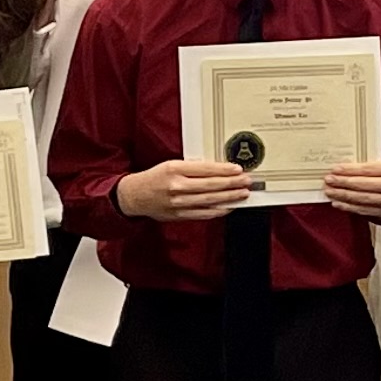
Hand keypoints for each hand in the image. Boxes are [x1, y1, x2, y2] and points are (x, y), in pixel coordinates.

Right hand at [119, 159, 252, 219]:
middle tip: (246, 181)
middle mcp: (177, 186)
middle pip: (210, 185)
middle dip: (232, 184)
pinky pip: (203, 213)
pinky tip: (229, 207)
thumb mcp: (170, 165)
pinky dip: (218, 210)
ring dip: (229, 197)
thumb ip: (192, 168)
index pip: (205, 169)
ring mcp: (178, 203)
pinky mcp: (179, 215)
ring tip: (242, 194)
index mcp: (174, 169)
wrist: (135, 196)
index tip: (237, 169)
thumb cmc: (155, 178)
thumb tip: (217, 170)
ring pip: (209, 200)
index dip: (224, 170)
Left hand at [323, 159, 380, 220]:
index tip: (336, 169)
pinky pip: (365, 210)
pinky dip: (350, 207)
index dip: (350, 170)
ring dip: (343, 196)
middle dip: (343, 183)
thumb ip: (374, 168)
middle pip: (364, 185)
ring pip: (363, 199)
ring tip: (330, 192)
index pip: (368, 170)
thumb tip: (347, 170)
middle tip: (329, 181)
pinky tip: (339, 203)